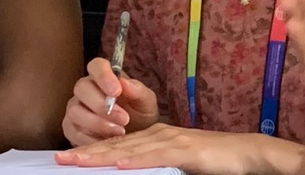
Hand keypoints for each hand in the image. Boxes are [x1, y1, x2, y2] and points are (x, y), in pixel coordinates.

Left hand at [56, 123, 280, 173]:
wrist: (246, 153)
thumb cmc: (214, 162)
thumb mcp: (177, 163)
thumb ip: (155, 165)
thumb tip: (127, 172)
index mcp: (156, 136)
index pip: (117, 146)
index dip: (91, 151)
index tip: (66, 157)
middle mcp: (160, 134)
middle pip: (117, 145)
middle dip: (86, 152)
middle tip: (59, 158)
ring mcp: (172, 140)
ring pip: (130, 150)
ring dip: (101, 155)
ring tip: (77, 160)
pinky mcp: (185, 151)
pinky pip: (156, 157)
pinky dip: (136, 161)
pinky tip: (119, 164)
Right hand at [61, 57, 160, 145]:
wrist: (136, 138)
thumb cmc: (140, 114)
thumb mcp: (146, 102)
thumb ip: (137, 90)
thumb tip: (124, 83)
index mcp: (104, 77)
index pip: (96, 65)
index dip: (104, 76)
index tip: (117, 91)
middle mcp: (86, 90)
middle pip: (82, 88)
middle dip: (101, 105)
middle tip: (123, 119)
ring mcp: (75, 109)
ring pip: (75, 111)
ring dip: (97, 123)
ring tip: (119, 132)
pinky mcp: (71, 128)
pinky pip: (72, 132)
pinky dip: (89, 139)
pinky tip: (105, 142)